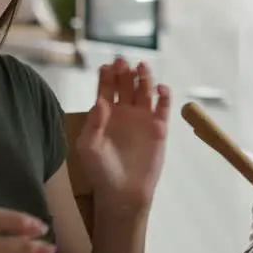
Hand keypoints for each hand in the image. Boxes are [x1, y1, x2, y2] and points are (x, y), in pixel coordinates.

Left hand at [75, 58, 169, 209]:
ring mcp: (142, 117)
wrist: (124, 191)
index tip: (106, 67)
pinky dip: (164, 95)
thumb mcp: (89, 147)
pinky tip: (160, 88)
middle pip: (126, 84)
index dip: (106, 76)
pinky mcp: (159, 127)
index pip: (106, 88)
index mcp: (105, 113)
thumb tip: (100, 102)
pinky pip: (163, 106)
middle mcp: (124, 111)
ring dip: (144, 77)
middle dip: (124, 71)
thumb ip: (93, 124)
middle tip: (122, 61)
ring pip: (144, 90)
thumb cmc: (101, 170)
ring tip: (142, 67)